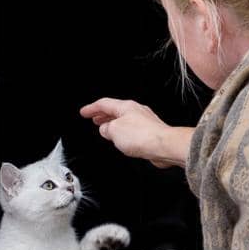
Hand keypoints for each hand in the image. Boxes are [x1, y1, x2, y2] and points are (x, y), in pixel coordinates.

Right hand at [79, 98, 193, 168]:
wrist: (164, 145)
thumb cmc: (142, 136)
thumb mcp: (114, 131)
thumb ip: (106, 129)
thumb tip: (105, 130)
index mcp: (125, 106)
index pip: (104, 104)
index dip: (91, 108)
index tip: (84, 112)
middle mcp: (136, 111)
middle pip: (115, 110)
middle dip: (102, 115)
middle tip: (94, 117)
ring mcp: (144, 121)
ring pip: (124, 120)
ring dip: (113, 124)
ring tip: (106, 128)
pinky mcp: (150, 132)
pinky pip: (132, 129)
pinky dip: (123, 132)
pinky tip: (122, 139)